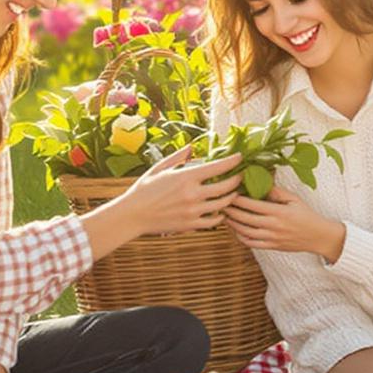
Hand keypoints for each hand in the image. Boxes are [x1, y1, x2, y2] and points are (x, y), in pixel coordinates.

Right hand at [110, 147, 243, 237]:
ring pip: (223, 204)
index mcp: (185, 177)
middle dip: (237, 180)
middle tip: (240, 176)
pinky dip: (220, 215)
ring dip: (231, 198)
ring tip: (233, 193)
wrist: (132, 215)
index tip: (240, 158)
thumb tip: (192, 147)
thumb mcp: (159, 168)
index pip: (218, 167)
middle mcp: (192, 194)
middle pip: (226, 187)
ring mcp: (193, 211)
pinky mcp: (191, 225)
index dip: (232, 161)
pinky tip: (220, 211)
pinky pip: (214, 221)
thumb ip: (178, 157)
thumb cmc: (143, 190)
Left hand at [224, 183, 345, 260]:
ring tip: (225, 216)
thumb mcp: (294, 199)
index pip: (252, 204)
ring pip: (245, 232)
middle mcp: (273, 226)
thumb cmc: (307, 215)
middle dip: (231, 210)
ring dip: (233, 224)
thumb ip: (277, 192)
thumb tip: (261, 182)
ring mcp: (272, 238)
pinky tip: (236, 230)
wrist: (318, 236)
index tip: (229, 192)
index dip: (238, 199)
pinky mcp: (272, 247)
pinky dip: (241, 237)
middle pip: (245, 218)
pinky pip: (252, 244)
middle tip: (221, 203)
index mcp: (279, 212)